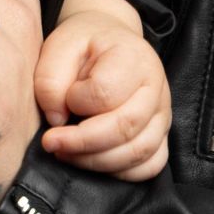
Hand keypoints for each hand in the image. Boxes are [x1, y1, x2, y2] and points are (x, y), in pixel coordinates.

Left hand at [36, 0, 170, 181]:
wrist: (109, 41)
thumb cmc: (84, 45)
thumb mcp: (59, 46)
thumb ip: (50, 79)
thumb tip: (56, 119)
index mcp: (132, 57)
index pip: (105, 92)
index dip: (75, 102)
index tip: (60, 101)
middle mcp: (155, 87)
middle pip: (125, 127)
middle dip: (82, 143)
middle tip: (52, 143)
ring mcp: (162, 113)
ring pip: (138, 152)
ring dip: (96, 161)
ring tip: (66, 153)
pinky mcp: (161, 135)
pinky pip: (150, 165)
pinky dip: (120, 172)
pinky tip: (93, 161)